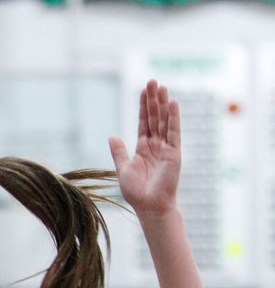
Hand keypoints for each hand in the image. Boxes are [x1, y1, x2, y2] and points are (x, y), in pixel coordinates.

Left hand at [108, 79, 180, 216]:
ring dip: (163, 104)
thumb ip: (119, 151)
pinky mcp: (174, 153)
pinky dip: (173, 118)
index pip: (144, 121)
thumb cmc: (136, 192)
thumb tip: (112, 135)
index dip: (143, 106)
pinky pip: (174, 132)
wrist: (149, 206)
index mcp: (143, 147)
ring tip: (162, 86)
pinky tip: (172, 103)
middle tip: (153, 81)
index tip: (143, 90)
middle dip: (153, 99)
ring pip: (164, 121)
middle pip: (154, 117)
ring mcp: (166, 148)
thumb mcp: (123, 168)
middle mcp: (156, 145)